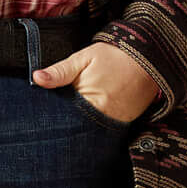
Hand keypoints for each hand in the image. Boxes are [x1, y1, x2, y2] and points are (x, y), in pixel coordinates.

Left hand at [30, 41, 160, 125]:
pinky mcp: (124, 124)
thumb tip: (36, 78)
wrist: (150, 59)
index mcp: (87, 100)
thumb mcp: (85, 58)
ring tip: (72, 118)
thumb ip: (60, 71)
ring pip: (89, 131)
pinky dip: (95, 125)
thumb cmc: (115, 56)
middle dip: (64, 124)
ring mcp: (115, 123)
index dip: (50, 115)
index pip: (61, 116)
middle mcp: (102, 116)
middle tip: (56, 116)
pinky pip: (104, 130)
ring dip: (79, 126)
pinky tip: (89, 118)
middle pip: (74, 127)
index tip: (41, 113)